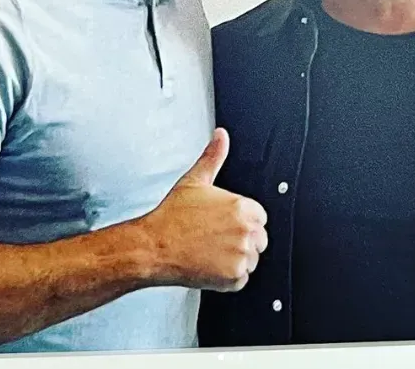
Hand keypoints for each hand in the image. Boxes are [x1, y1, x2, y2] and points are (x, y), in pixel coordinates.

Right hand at [140, 128, 267, 291]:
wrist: (154, 246)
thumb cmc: (172, 216)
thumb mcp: (195, 180)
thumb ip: (213, 156)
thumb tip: (221, 136)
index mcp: (242, 207)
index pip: (259, 217)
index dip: (242, 220)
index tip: (224, 223)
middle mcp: (246, 231)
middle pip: (259, 239)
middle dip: (241, 239)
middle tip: (215, 238)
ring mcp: (241, 256)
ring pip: (251, 260)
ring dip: (235, 258)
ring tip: (209, 251)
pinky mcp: (233, 278)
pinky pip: (240, 279)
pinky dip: (227, 277)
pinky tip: (209, 265)